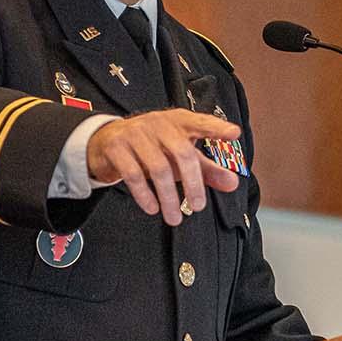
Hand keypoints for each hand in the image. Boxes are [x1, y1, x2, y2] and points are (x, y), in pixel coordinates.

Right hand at [85, 109, 242, 224]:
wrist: (107, 141)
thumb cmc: (153, 147)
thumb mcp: (180, 154)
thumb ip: (207, 169)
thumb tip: (233, 183)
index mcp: (179, 122)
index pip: (201, 122)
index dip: (217, 128)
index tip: (234, 134)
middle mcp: (159, 124)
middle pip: (182, 153)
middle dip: (193, 184)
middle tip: (198, 206)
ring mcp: (136, 134)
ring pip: (159, 168)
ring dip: (169, 197)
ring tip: (175, 218)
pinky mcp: (117, 148)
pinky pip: (133, 174)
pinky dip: (145, 195)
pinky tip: (153, 208)